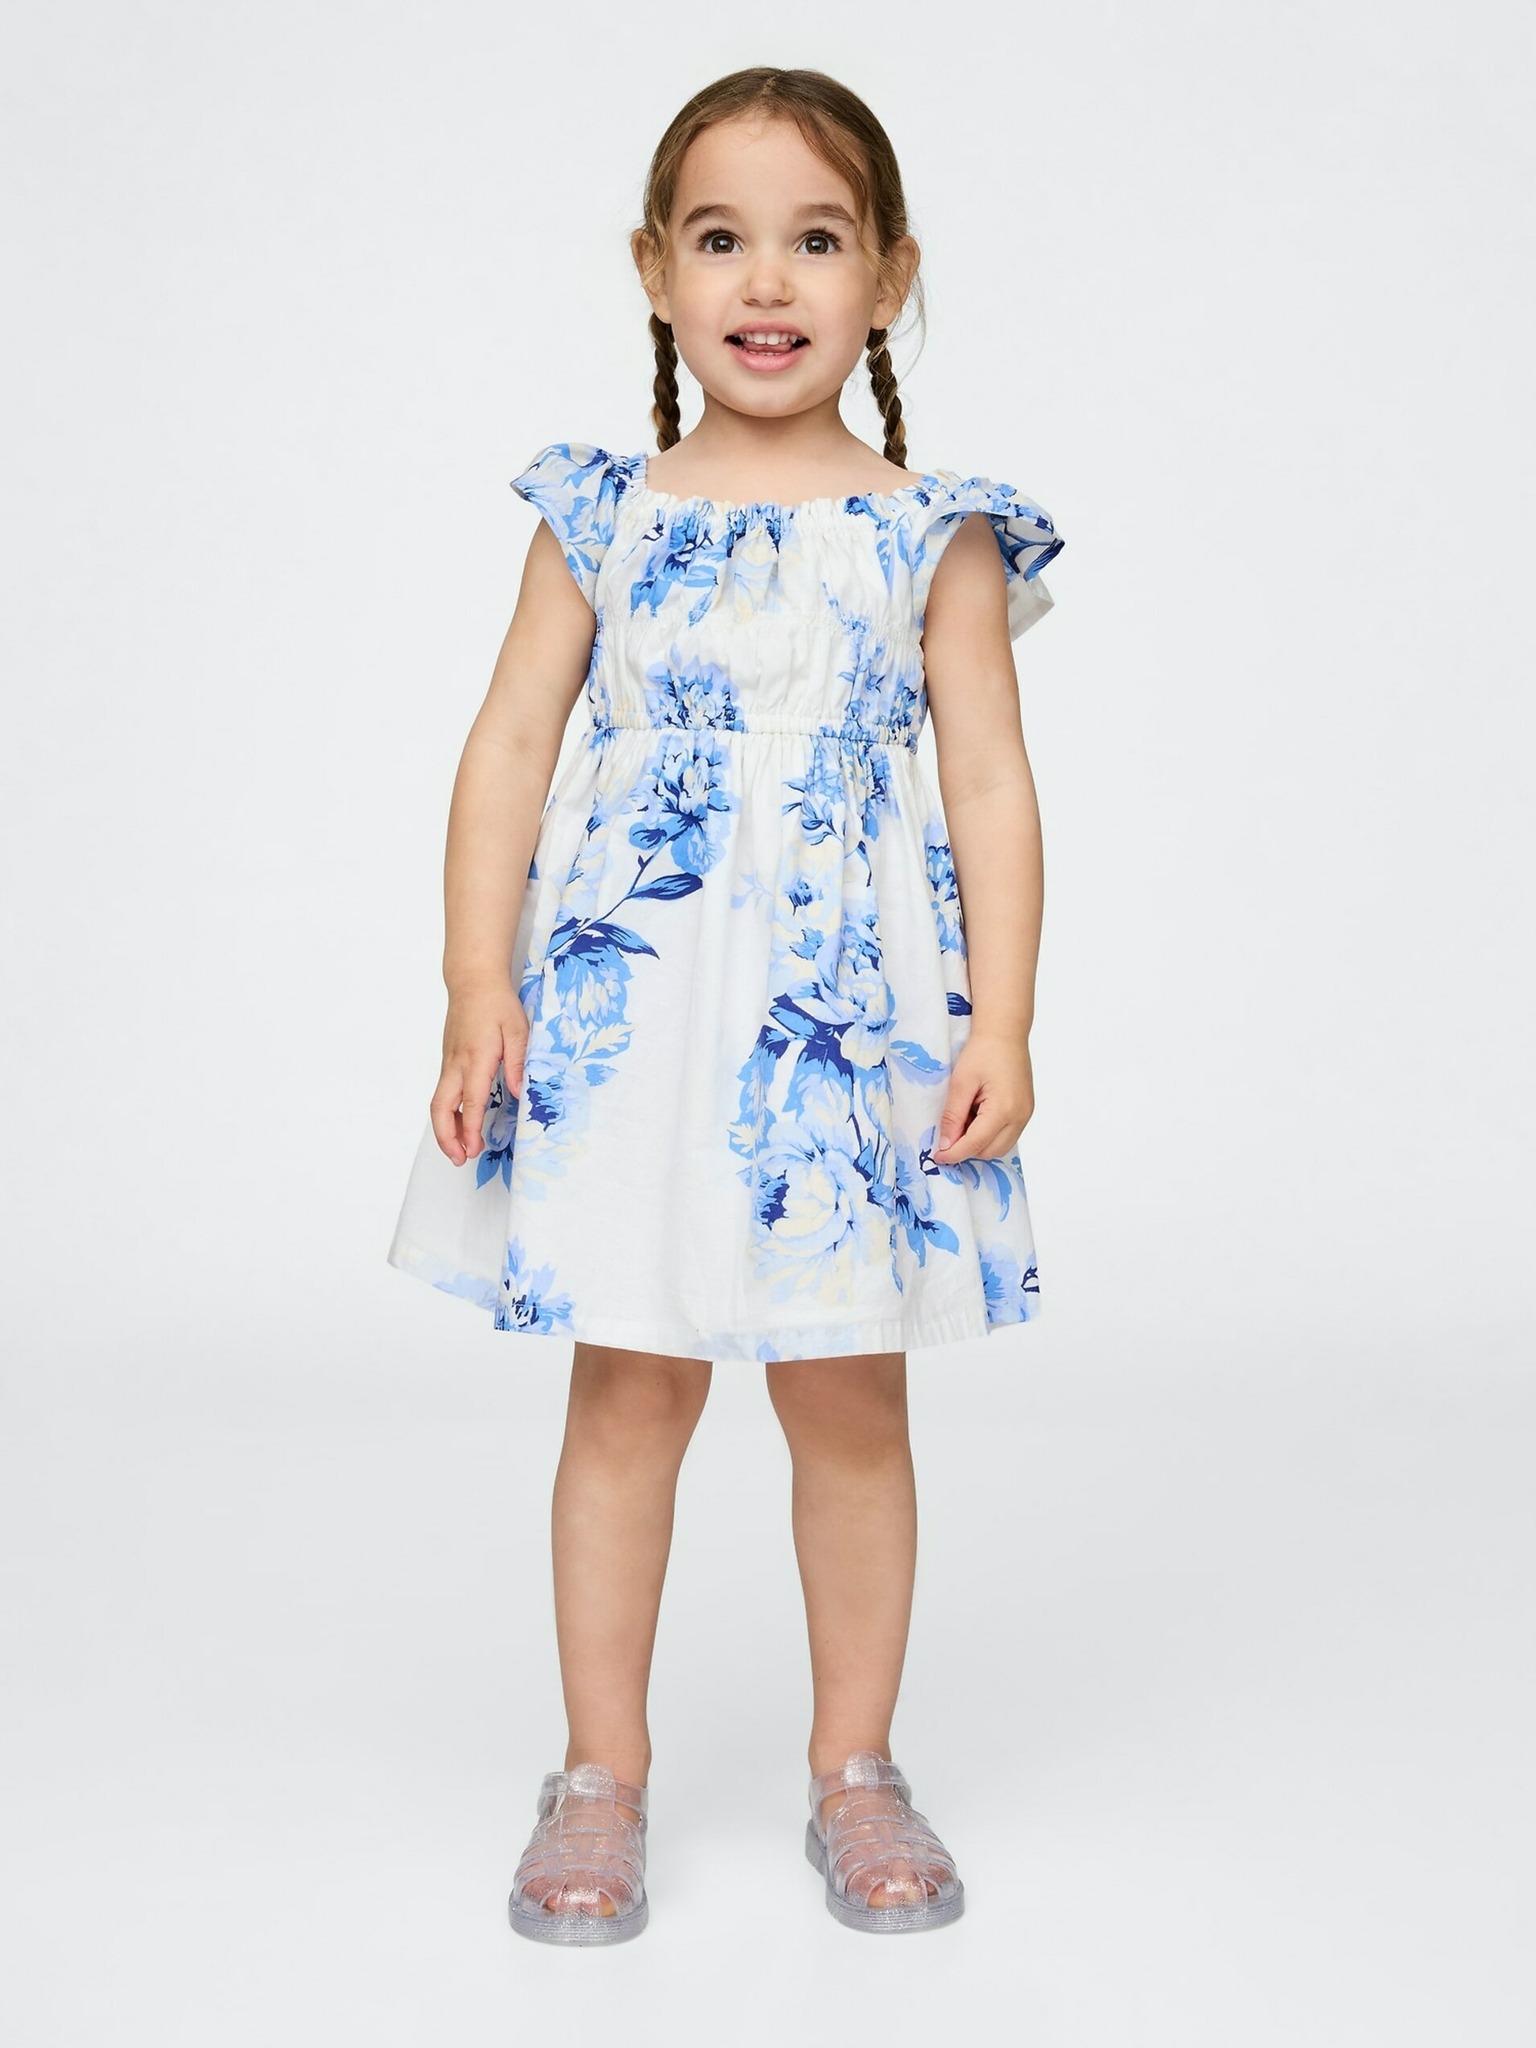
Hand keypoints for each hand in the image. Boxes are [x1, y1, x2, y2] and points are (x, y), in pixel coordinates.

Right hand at [430, 978, 529, 1165]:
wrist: (472, 981)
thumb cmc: (497, 1003)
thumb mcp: (518, 1029)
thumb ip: (519, 1062)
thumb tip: (521, 1092)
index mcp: (476, 1058)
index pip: (471, 1100)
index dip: (470, 1128)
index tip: (473, 1149)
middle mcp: (457, 1064)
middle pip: (441, 1108)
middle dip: (447, 1137)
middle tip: (459, 1158)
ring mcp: (449, 1063)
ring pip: (439, 1103)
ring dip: (446, 1129)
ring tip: (461, 1150)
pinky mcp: (449, 1061)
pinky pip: (444, 1093)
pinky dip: (449, 1114)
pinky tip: (462, 1124)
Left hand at [930, 1028, 1033, 1165]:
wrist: (1005, 1033)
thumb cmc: (983, 1051)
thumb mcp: (960, 1083)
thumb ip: (953, 1116)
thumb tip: (945, 1144)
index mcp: (1004, 1110)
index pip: (976, 1144)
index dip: (954, 1154)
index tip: (937, 1157)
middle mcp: (1020, 1117)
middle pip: (989, 1151)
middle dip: (967, 1149)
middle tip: (948, 1134)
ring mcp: (1025, 1115)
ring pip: (1000, 1147)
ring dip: (979, 1143)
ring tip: (963, 1121)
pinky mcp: (1026, 1111)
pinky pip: (1007, 1135)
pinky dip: (989, 1135)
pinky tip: (977, 1117)